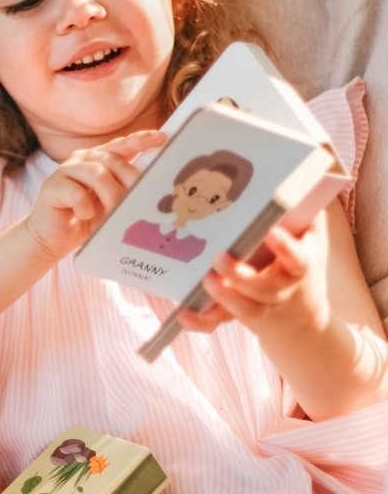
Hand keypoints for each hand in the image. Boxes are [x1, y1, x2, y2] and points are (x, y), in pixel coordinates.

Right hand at [24, 130, 165, 260]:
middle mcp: (83, 159)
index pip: (122, 145)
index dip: (141, 140)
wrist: (52, 239)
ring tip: (113, 215)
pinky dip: (85, 208)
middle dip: (130, 181)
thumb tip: (151, 189)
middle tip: (140, 200)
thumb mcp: (111, 204)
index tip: (162, 138)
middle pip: (113, 161)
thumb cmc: (85, 221)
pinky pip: (76, 193)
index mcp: (99, 160)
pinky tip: (83, 216)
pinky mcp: (52, 186)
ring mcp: (65, 170)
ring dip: (110, 197)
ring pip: (97, 174)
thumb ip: (126, 191)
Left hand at [177, 211, 330, 336]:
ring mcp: (261, 306)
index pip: (299, 259)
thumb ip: (302, 207)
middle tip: (219, 257)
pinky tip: (183, 313)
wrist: (302, 317)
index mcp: (300, 265)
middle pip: (266, 289)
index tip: (272, 232)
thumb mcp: (310, 236)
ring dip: (224, 297)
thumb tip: (294, 171)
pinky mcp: (239, 315)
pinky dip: (201, 321)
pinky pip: (219, 322)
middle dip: (242, 276)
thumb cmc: (300, 261)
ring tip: (205, 279)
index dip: (286, 248)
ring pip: (245, 310)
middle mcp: (282, 289)